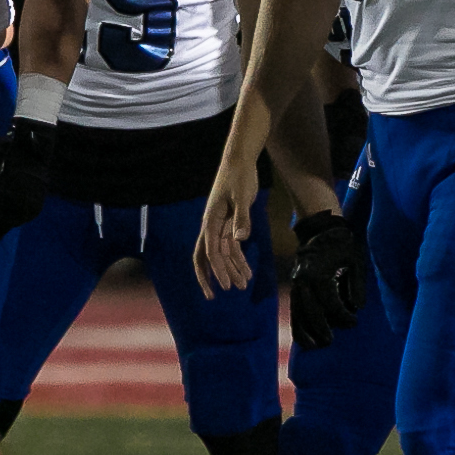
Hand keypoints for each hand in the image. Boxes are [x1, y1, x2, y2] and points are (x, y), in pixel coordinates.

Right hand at [191, 153, 265, 295]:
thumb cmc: (239, 176)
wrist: (240, 161)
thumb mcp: (243, 196)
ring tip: (243, 285)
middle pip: (207, 257)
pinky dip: (239, 259)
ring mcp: (220, 225)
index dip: (217, 270)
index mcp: (211, 221)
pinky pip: (231, 246)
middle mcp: (212, 226)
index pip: (211, 251)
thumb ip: (242, 218)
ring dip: (231, 270)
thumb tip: (240, 239)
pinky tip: (247, 271)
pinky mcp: (230, 223)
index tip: (225, 286)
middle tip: (224, 293)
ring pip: (222, 254)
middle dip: (214, 276)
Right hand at [284, 211, 371, 349]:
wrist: (320, 230)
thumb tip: (358, 308)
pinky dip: (297, 326)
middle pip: (311, 313)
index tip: (355, 321)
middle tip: (331, 341)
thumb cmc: (342, 244)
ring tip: (315, 346)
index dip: (344, 316)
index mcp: (318, 274)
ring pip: (297, 315)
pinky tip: (303, 339)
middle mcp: (303, 282)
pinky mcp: (294, 288)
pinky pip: (293, 311)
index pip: (331, 303)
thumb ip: (357, 285)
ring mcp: (296, 285)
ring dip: (305, 332)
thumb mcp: (356, 260)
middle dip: (322, 329)